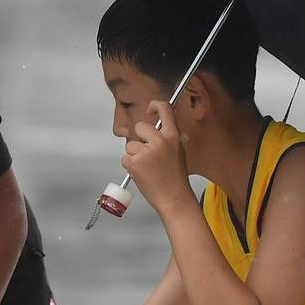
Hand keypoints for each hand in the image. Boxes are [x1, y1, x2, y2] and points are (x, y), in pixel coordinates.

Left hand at [123, 99, 191, 214]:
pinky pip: (125, 158)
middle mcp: (159, 141)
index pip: (164, 109)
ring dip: (135, 155)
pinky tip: (142, 174)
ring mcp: (146, 152)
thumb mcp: (179, 152)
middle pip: (139, 126)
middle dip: (139, 138)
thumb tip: (159, 128)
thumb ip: (168, 138)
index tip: (149, 110)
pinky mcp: (134, 163)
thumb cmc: (176, 178)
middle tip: (147, 153)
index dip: (154, 105)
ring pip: (130, 145)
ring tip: (147, 168)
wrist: (174, 198)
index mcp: (173, 136)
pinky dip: (130, 166)